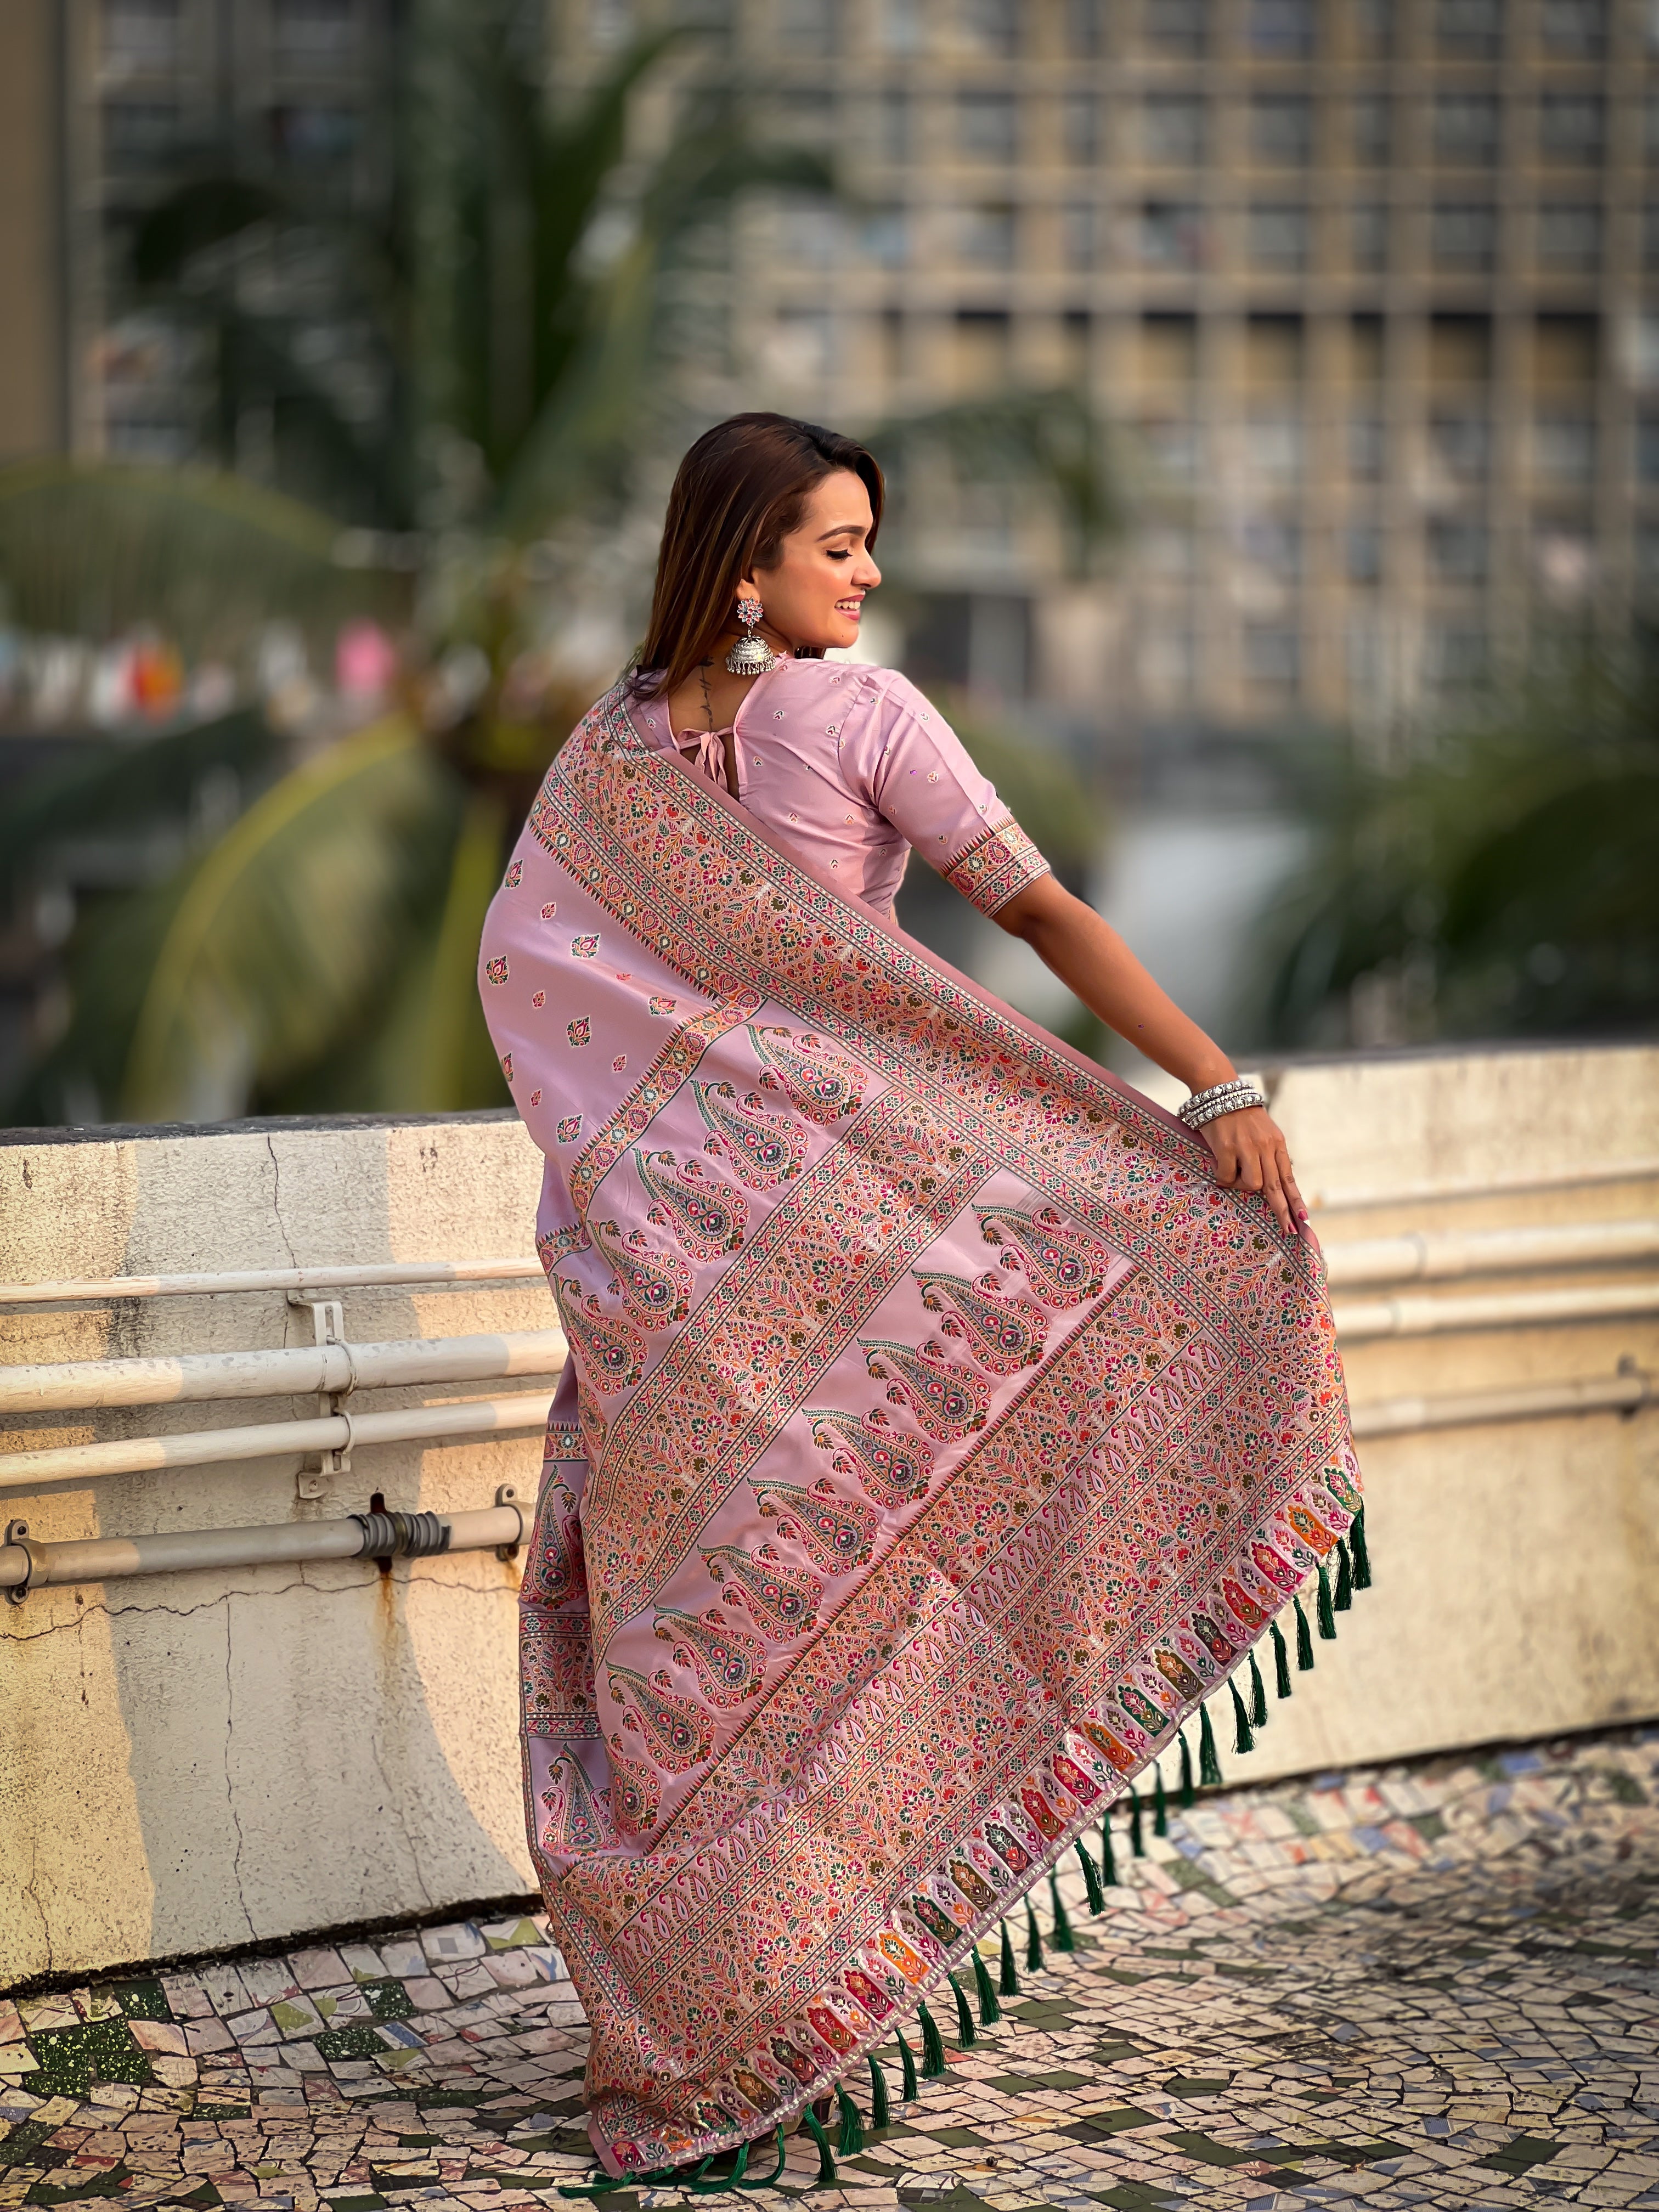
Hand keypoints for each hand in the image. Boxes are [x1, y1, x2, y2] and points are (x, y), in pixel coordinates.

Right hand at [1200, 1106, 1309, 1240]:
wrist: (1219, 1092)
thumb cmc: (1239, 1115)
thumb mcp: (1262, 1132)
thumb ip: (1268, 1153)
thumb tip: (1272, 1182)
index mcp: (1276, 1143)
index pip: (1289, 1177)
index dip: (1296, 1199)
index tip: (1303, 1218)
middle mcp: (1265, 1146)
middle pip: (1276, 1187)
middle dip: (1282, 1211)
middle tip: (1289, 1231)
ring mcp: (1246, 1147)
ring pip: (1252, 1184)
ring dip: (1241, 1186)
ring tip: (1231, 1175)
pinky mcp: (1227, 1148)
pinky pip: (1228, 1176)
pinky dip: (1223, 1177)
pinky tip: (1218, 1167)